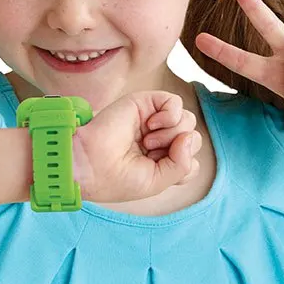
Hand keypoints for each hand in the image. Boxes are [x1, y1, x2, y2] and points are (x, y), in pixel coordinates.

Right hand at [71, 91, 201, 202]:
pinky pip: (175, 102)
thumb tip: (189, 136)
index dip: (184, 166)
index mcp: (161, 161)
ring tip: (147, 141)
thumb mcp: (159, 181)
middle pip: (193, 138)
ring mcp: (152, 121)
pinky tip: (150, 125)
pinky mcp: (145, 103)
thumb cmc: (118, 178)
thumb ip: (183, 164)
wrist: (90, 163)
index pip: (192, 159)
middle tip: (150, 154)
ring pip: (188, 120)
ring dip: (172, 133)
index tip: (159, 171)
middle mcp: (159, 140)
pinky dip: (170, 115)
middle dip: (179, 149)